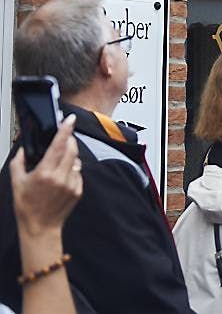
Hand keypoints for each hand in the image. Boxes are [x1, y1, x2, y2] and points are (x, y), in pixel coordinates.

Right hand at [11, 115, 82, 238]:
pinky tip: (62, 175)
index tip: (70, 120)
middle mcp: (60, 177)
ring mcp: (71, 184)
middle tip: (64, 138)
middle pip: (71, 149)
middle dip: (69, 140)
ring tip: (59, 161)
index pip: (58, 145)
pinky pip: (78, 173)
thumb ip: (18, 162)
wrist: (40, 227)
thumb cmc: (27, 206)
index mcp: (45, 173)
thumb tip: (23, 149)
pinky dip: (72, 169)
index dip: (65, 130)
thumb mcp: (16, 182)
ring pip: (76, 160)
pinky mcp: (78, 190)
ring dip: (70, 155)